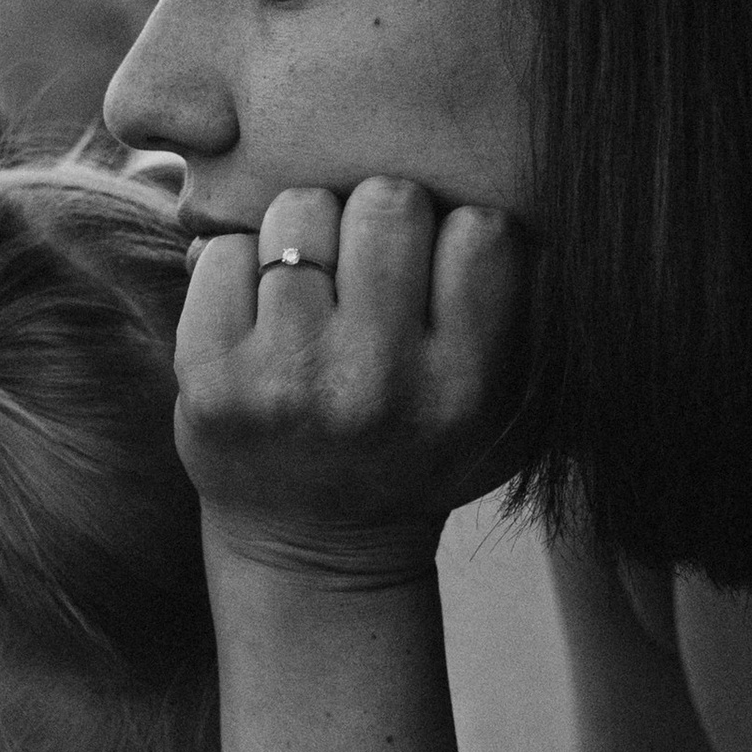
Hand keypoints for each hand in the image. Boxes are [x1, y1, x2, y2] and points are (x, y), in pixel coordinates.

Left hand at [177, 179, 525, 582]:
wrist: (311, 550)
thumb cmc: (417, 459)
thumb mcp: (506, 414)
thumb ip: (538, 322)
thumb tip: (540, 211)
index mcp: (462, 388)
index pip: (484, 231)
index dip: (458, 233)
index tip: (438, 267)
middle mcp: (377, 383)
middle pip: (388, 201)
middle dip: (377, 217)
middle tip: (367, 264)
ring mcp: (285, 379)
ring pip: (300, 210)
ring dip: (306, 234)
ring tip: (312, 285)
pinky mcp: (210, 377)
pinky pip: (223, 249)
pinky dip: (239, 264)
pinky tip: (257, 312)